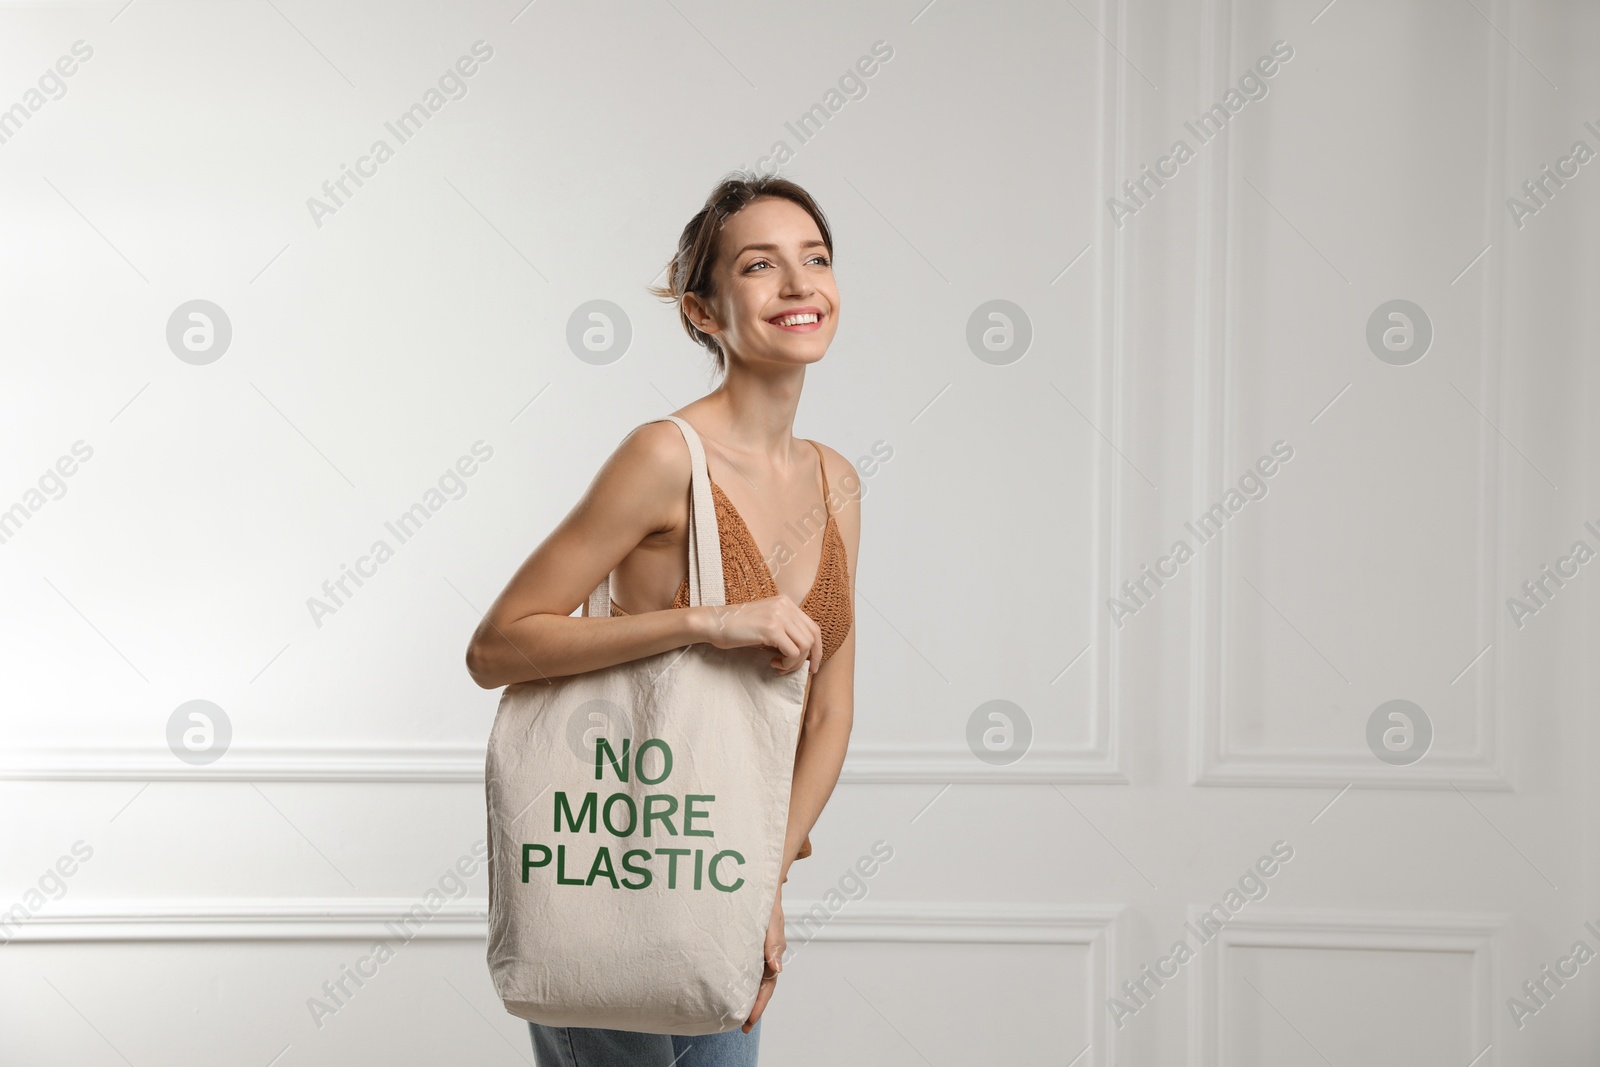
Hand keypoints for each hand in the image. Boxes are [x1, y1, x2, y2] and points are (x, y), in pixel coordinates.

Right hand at [700, 596, 822, 675]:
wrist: (713, 623)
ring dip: (794, 663)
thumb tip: (804, 654)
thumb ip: (785, 632)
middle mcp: (785, 606)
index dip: (817, 649)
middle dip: (808, 659)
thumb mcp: (766, 624)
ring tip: (778, 666)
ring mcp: (779, 616)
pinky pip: (793, 652)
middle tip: (795, 671)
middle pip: (813, 637)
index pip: (813, 627)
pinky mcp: (771, 628)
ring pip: (805, 646)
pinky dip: (787, 663)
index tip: (812, 666)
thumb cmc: (736, 628)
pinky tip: (773, 664)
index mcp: (786, 603)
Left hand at [741, 889, 784, 1032]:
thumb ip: (774, 941)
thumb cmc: (768, 897)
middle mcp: (765, 954)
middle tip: (741, 1026)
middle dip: (752, 1006)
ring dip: (745, 994)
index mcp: (772, 952)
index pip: (767, 985)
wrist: (762, 879)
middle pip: (760, 986)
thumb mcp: (772, 918)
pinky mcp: (745, 942)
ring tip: (731, 1011)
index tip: (749, 1021)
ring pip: (752, 977)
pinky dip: (738, 978)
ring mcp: (756, 949)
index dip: (759, 1005)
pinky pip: (744, 965)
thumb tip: (776, 968)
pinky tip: (726, 984)